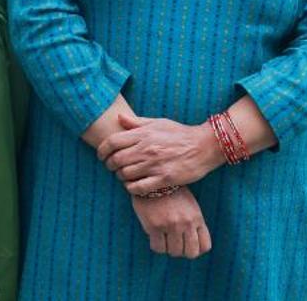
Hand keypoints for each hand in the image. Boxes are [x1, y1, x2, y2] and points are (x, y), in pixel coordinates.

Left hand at [99, 112, 223, 193]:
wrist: (205, 145)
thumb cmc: (180, 133)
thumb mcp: (158, 122)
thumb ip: (137, 122)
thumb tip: (119, 118)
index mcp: (143, 134)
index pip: (112, 142)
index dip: (102, 150)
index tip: (101, 155)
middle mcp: (146, 149)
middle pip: (116, 160)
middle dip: (110, 165)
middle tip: (112, 168)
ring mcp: (155, 164)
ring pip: (126, 174)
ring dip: (121, 177)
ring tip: (124, 176)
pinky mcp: (165, 179)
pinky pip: (140, 187)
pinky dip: (132, 188)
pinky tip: (134, 186)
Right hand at [131, 188, 211, 257]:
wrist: (151, 180)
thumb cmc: (170, 192)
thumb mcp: (189, 204)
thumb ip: (193, 221)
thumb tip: (191, 240)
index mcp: (197, 218)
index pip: (205, 246)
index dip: (196, 249)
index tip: (188, 245)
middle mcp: (186, 223)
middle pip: (190, 253)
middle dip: (182, 251)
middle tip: (174, 243)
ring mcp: (171, 225)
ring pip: (174, 252)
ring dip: (168, 248)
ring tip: (163, 239)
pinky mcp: (154, 226)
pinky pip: (158, 248)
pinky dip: (156, 246)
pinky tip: (154, 237)